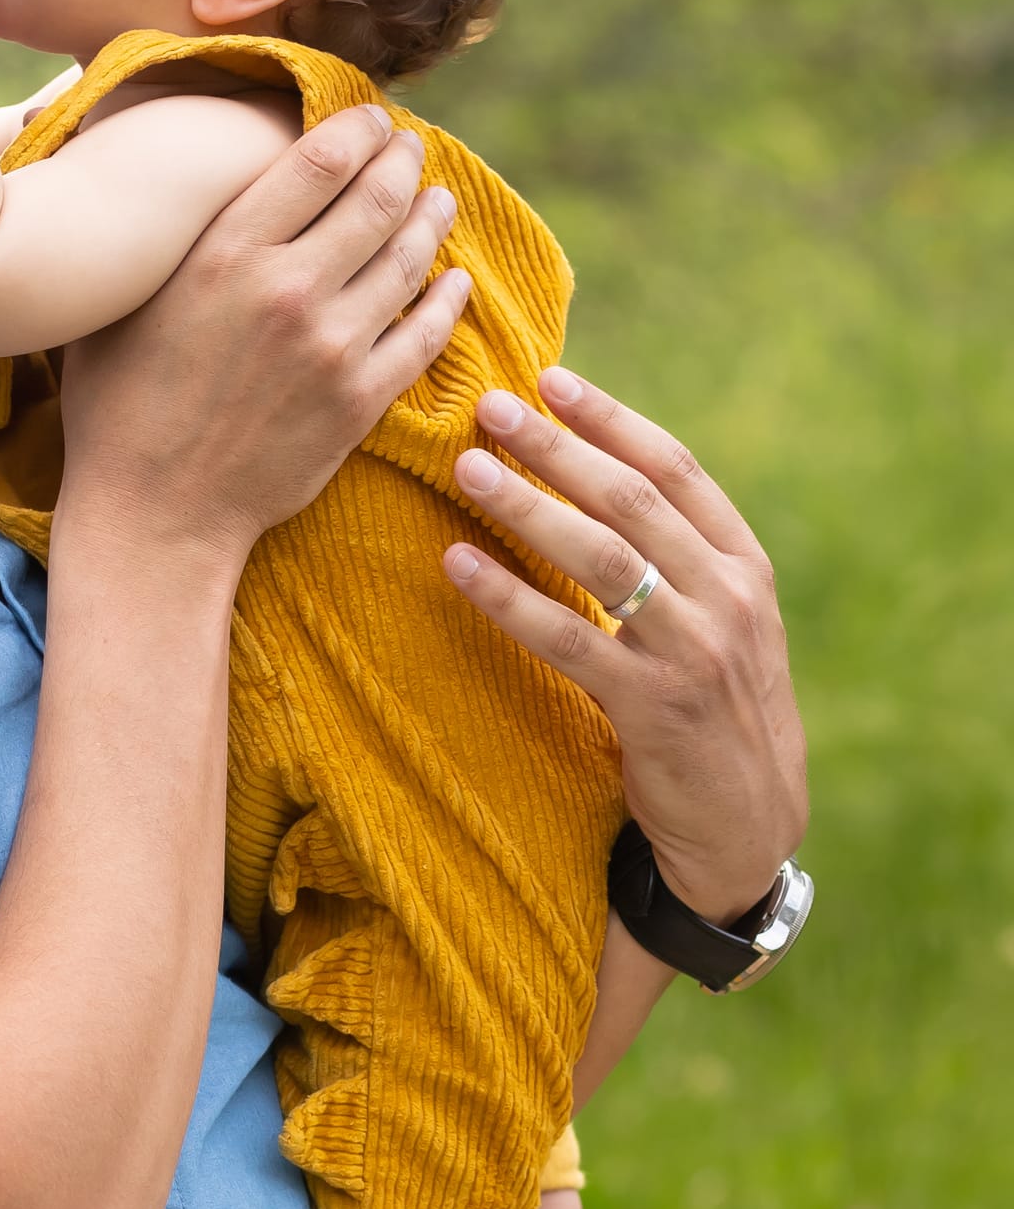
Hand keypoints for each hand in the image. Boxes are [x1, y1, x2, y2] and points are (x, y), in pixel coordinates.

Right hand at [59, 106, 471, 565]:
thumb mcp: (123, 302)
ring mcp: (333, 346)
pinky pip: (426, 333)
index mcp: (224, 254)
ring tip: (439, 200)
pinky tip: (454, 280)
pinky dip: (448, 298)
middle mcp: (287, 290)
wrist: (154, 514)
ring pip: (410, 258)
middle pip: (378, 197)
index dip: (360, 128)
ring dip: (432, 219)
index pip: (321, 159)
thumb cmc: (117, 406)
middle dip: (404, 162)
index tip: (373, 120)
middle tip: (412, 148)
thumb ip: (171, 239)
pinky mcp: (361, 401)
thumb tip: (185, 181)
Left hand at [444, 369, 807, 922]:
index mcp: (743, 565)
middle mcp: (727, 598)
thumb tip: (592, 480)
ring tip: (467, 467)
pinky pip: (567, 640)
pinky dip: (507, 597)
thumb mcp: (722, 624)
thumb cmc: (716, 712)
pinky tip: (457, 565)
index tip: (550, 379)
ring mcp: (694, 652)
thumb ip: (677, 559)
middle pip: (632, 500)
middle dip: (556, 447)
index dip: (610, 419)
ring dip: (528, 506)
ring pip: (603, 558)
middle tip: (490, 407)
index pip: (675, 468)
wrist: (750, 829)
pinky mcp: (653, 708)